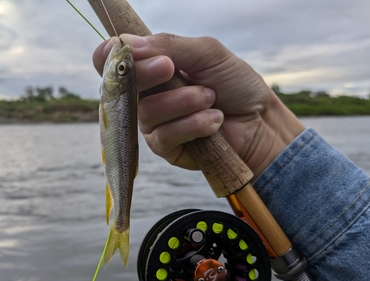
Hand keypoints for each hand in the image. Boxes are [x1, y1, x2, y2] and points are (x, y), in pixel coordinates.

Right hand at [93, 33, 304, 178]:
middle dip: (146, 74)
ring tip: (211, 99)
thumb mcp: (206, 53)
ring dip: (184, 102)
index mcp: (152, 69)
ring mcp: (154, 124)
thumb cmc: (235, 84)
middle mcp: (146, 96)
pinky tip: (214, 121)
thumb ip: (169, 45)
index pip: (113, 62)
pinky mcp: (165, 148)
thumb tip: (128, 43)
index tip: (120, 49)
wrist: (260, 121)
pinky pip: (164, 136)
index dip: (108, 55)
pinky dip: (193, 124)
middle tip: (170, 68)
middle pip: (120, 87)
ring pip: (147, 112)